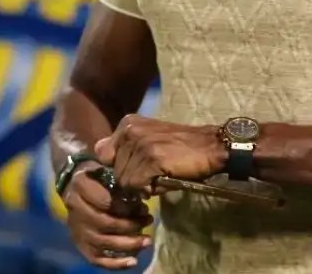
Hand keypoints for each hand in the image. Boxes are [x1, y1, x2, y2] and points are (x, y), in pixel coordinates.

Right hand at [63, 162, 153, 268]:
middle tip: (149, 220)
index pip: (104, 201)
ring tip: (147, 240)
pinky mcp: (79, 242)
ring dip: (127, 244)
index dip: (125, 206)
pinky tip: (133, 261)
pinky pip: (94, 257)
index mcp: (82, 185)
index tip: (143, 204)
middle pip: (103, 224)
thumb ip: (121, 165)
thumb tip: (140, 171)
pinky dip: (113, 263)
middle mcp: (75, 208)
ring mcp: (76, 227)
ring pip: (101, 242)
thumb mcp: (109, 162)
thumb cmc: (102, 171)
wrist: (78, 179)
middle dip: (130, 226)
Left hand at [95, 115, 226, 190]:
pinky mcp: (151, 159)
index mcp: (128, 123)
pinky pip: (137, 186)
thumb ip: (123, 145)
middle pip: (115, 171)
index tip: (140, 166)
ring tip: (163, 174)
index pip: (105, 156)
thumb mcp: (149, 139)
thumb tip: (97, 152)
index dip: (122, 166)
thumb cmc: (182, 147)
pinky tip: (166, 177)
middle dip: (133, 177)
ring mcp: (141, 144)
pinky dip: (151, 188)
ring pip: (125, 181)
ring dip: (143, 185)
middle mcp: (131, 131)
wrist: (213, 147)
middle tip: (156, 171)